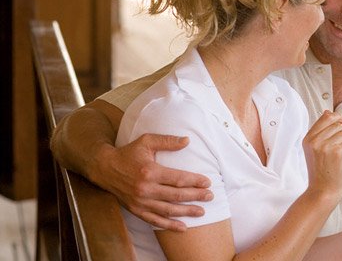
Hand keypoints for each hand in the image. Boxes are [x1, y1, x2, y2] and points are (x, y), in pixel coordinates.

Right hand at [95, 133, 211, 230]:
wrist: (104, 168)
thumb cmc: (128, 153)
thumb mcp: (146, 141)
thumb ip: (167, 141)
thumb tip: (187, 140)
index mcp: (150, 172)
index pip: (178, 179)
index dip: (195, 181)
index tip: (208, 182)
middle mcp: (145, 189)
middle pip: (176, 195)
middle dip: (196, 196)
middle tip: (210, 196)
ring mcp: (140, 202)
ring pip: (168, 210)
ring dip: (186, 212)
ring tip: (202, 212)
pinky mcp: (136, 210)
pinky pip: (155, 220)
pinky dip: (169, 225)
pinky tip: (183, 227)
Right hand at [303, 111, 341, 195]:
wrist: (323, 190)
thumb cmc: (321, 171)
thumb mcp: (315, 150)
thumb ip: (321, 133)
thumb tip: (328, 112)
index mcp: (308, 139)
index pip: (325, 118)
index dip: (337, 118)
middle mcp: (315, 141)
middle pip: (336, 122)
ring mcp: (325, 146)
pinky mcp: (337, 152)